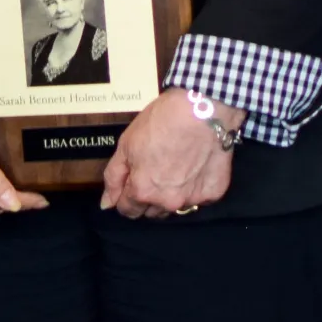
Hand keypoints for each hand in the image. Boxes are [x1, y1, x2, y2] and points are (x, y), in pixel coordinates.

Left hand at [100, 90, 238, 218]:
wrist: (202, 110)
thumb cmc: (162, 122)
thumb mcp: (126, 144)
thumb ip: (114, 177)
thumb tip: (107, 204)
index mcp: (143, 192)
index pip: (128, 210)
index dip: (126, 197)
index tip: (133, 181)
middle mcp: (167, 202)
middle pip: (152, 212)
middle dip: (149, 196)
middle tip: (156, 170)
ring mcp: (192, 200)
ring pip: (176, 207)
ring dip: (172, 194)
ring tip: (177, 167)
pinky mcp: (213, 193)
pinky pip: (199, 198)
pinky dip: (195, 187)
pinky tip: (196, 166)